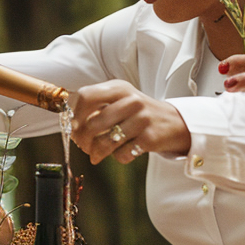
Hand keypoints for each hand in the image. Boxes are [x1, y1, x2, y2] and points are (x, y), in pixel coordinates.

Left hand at [70, 80, 190, 164]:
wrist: (174, 122)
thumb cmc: (138, 114)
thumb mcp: (120, 101)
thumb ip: (97, 107)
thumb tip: (71, 125)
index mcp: (119, 88)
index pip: (86, 96)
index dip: (75, 114)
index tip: (73, 127)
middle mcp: (131, 100)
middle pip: (93, 123)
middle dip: (82, 139)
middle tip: (83, 146)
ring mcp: (142, 118)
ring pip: (106, 141)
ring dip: (97, 152)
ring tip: (96, 155)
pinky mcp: (149, 138)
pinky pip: (122, 153)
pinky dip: (118, 157)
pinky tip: (122, 152)